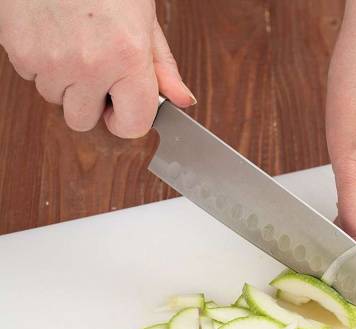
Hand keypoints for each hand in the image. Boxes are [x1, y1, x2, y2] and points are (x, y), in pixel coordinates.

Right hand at [0, 0, 194, 137]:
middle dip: (92, 103)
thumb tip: (182, 100)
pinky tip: (55, 35)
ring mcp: (49, 60)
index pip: (131, 127)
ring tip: (75, 43)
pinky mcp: (19, 51)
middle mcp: (88, 65)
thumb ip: (163, 67)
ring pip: (55, 99)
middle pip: (83, 121)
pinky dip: (43, 63)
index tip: (125, 104)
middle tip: (98, 70)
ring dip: (66, 82)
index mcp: (128, 59)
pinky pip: (32, 77)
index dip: (129, 119)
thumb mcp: (146, 21)